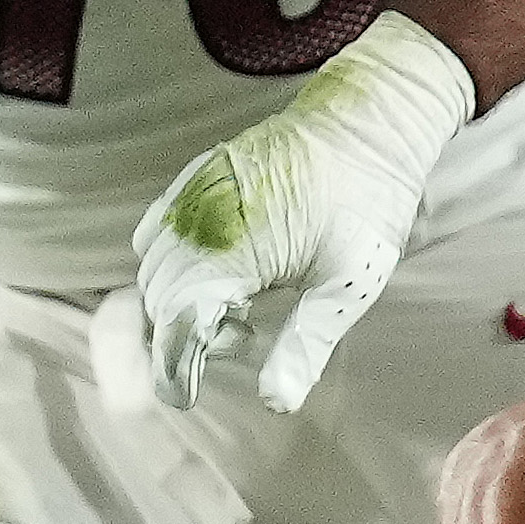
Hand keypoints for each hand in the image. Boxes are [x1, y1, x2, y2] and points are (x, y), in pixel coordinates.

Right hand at [129, 15, 474, 410]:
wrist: (371, 122)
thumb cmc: (366, 203)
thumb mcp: (346, 285)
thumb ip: (305, 344)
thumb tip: (276, 401)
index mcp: (235, 252)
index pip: (177, 321)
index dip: (172, 366)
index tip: (182, 397)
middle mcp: (201, 220)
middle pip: (158, 297)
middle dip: (183, 333)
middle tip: (241, 339)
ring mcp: (195, 192)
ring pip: (153, 263)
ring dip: (178, 297)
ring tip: (239, 306)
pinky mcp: (200, 174)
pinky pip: (157, 226)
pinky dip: (170, 259)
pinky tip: (219, 270)